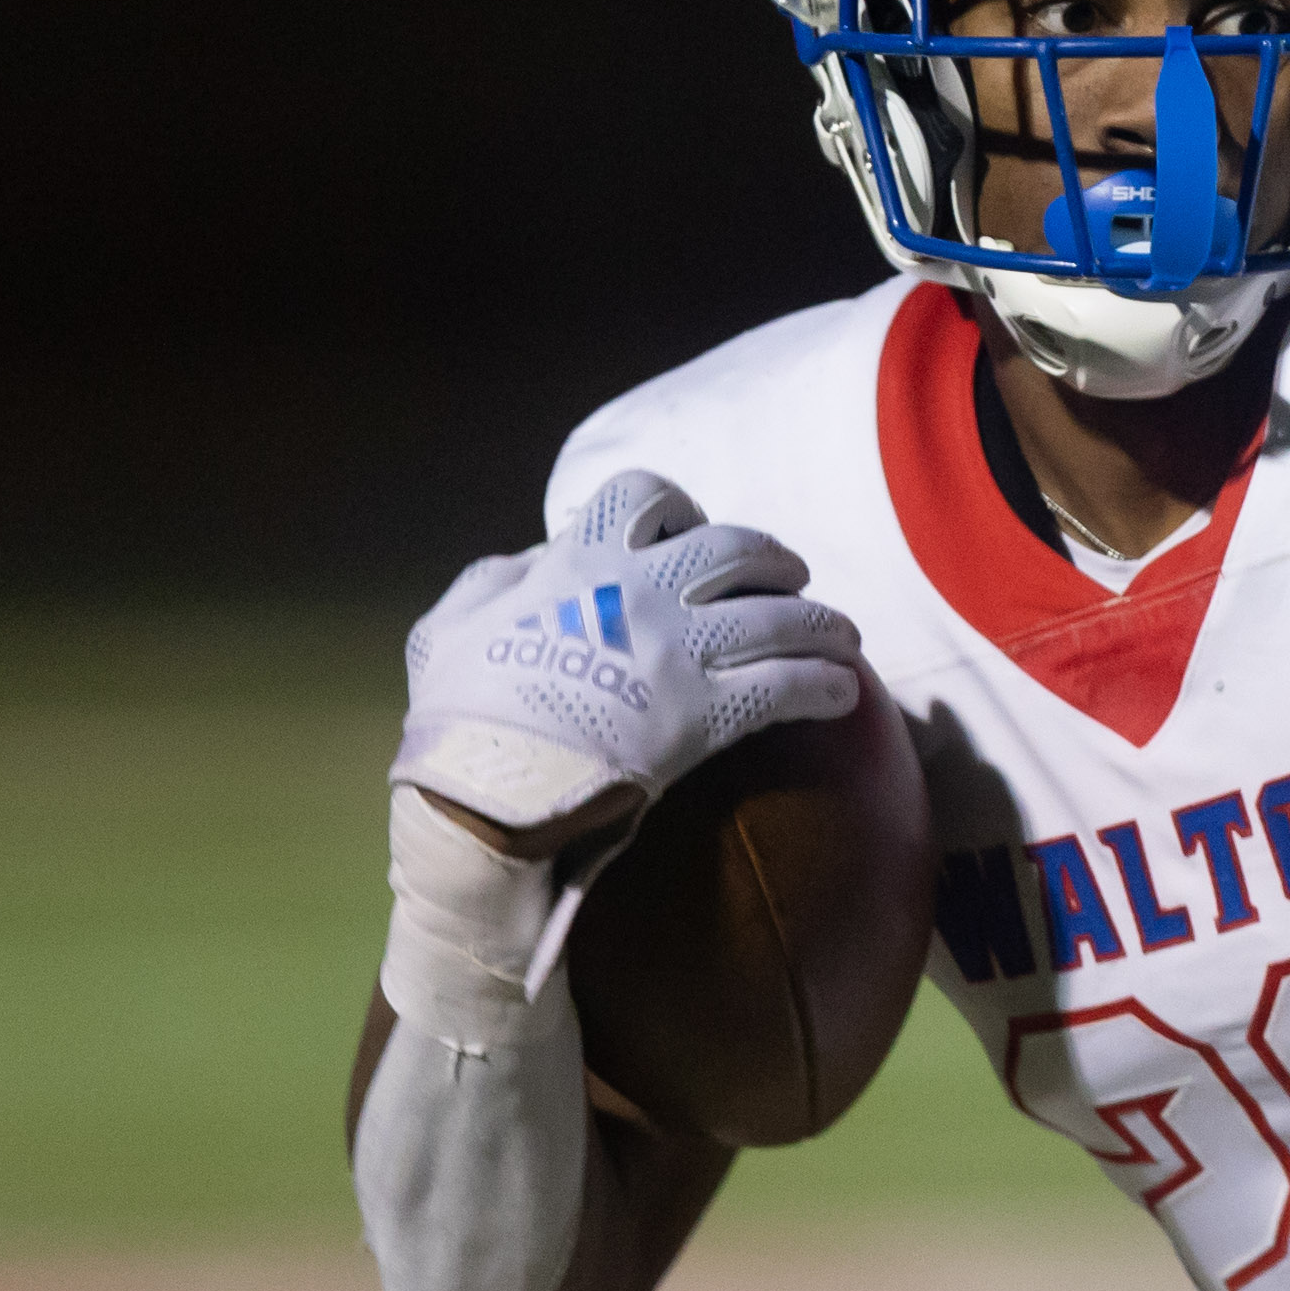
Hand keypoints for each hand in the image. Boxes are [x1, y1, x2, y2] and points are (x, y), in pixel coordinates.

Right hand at [394, 471, 867, 855]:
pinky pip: (792, 686)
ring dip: (823, 624)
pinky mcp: (707, 713)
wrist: (482, 795)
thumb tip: (531, 560)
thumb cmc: (455, 721)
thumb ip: (492, 584)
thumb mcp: (445, 631)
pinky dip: (827, 685)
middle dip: (774, 559)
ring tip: (843, 637)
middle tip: (790, 579)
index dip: (676, 508)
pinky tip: (844, 695)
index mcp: (578, 564)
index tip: (689, 531)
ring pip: (782, 616)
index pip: (642, 495)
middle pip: (738, 549)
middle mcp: (641, 593)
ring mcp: (679, 651)